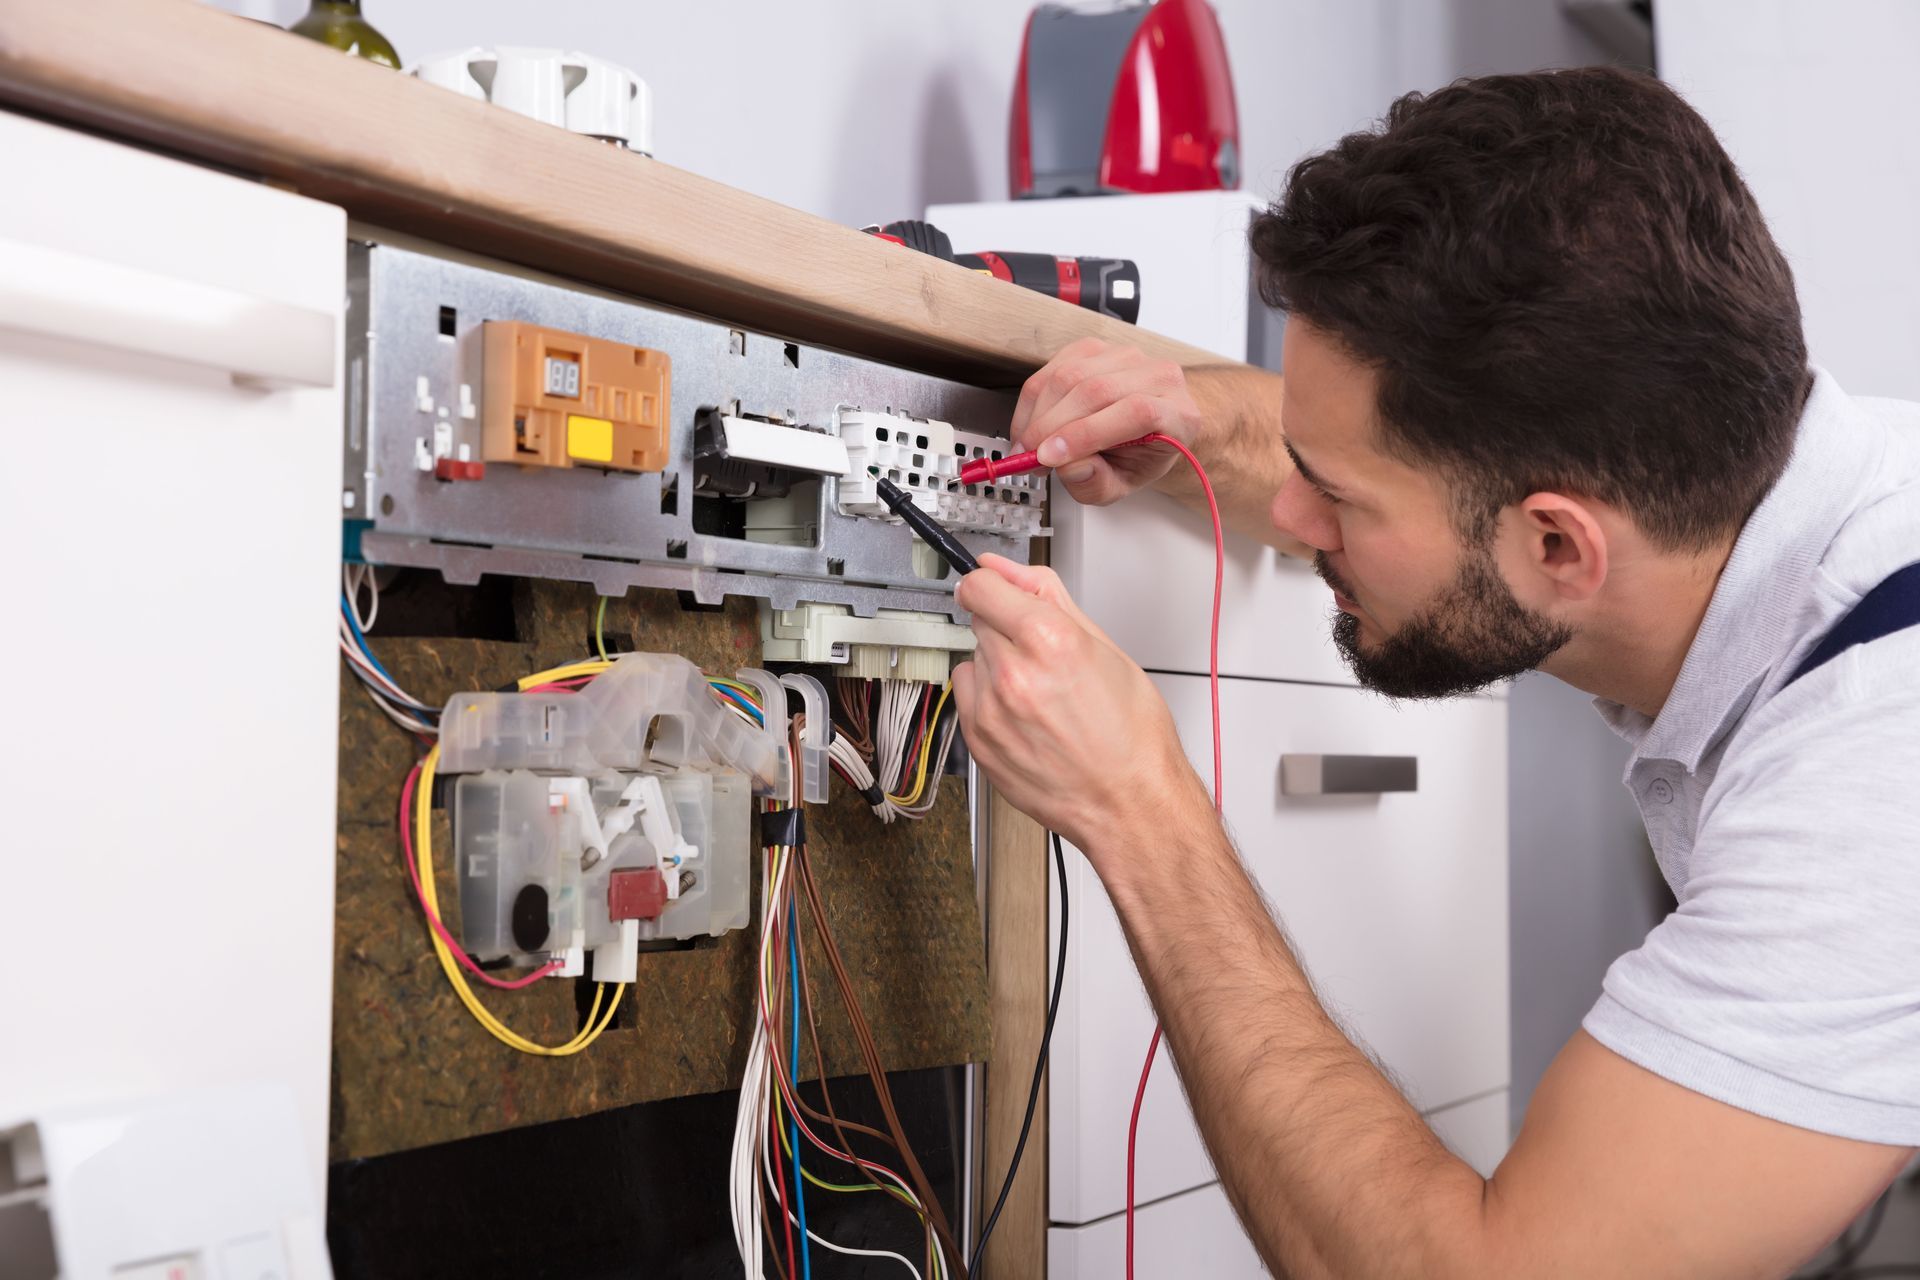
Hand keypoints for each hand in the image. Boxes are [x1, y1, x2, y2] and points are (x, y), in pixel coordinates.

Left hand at [953, 554, 1210, 853]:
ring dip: (997, 666)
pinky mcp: (979, 741)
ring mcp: (991, 711)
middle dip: (1007, 629)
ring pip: (973, 659)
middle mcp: (1013, 674)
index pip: (980, 586)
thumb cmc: (1133, 737)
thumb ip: (1050, 598)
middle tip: (1045, 656)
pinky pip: (968, 698)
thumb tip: (1009, 570)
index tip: (997, 590)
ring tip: (1041, 693)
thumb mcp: (1107, 648)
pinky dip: (990, 700)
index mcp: (1049, 641)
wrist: (1130, 804)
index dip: (992, 585)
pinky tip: (1027, 716)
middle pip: (979, 621)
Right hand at [1011, 338, 1201, 505]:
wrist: (1148, 425)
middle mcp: (1157, 376)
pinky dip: (1034, 398)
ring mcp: (1125, 356)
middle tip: (1028, 456)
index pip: (1135, 413)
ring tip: (1028, 444)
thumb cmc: (1141, 454)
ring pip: (1069, 376)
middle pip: (1097, 390)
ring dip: (1038, 414)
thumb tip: (1069, 467)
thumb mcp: (1124, 485)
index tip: (1049, 456)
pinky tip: (1032, 422)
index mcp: (1177, 412)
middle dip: (1050, 426)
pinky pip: (1053, 367)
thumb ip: (1097, 484)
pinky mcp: (1095, 348)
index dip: (1086, 433)